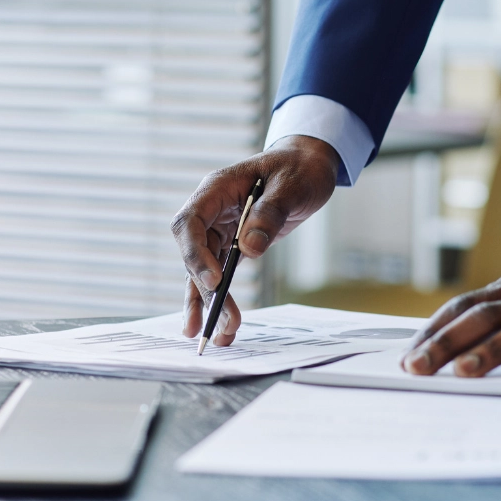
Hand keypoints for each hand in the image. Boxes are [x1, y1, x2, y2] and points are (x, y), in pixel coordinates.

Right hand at [171, 135, 340, 344]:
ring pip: (204, 270)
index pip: (190, 223)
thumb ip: (270, 213)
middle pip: (194, 254)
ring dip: (210, 304)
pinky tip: (222, 325)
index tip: (215, 281)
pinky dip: (221, 299)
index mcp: (217, 189)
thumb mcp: (292, 186)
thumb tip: (249, 248)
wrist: (310, 165)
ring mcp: (219, 228)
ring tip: (219, 336)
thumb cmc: (300, 168)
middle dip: (204, 290)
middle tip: (216, 322)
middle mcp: (211, 210)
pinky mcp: (231, 244)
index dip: (194, 254)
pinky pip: (220, 274)